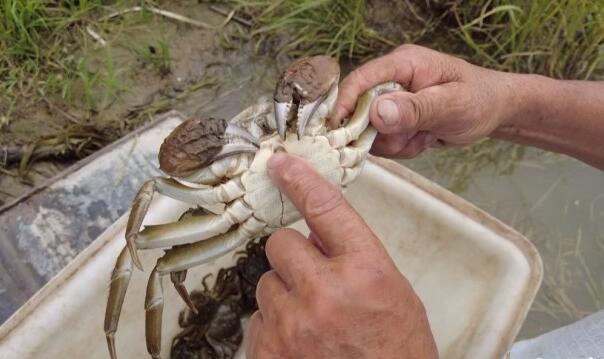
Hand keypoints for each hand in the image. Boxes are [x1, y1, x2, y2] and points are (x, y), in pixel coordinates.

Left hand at [246, 153, 437, 358]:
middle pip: (280, 244)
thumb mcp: (392, 292)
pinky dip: (276, 327)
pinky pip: (258, 319)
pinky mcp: (269, 350)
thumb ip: (355, 256)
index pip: (326, 208)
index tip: (281, 164)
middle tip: (313, 279)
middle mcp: (326, 292)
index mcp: (366, 270)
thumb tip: (315, 230)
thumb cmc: (397, 350)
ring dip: (285, 296)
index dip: (301, 180)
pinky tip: (301, 345)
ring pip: (267, 284)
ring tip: (313, 323)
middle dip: (294, 257)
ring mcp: (293, 324)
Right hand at [329, 44, 518, 157]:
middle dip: (381, 133)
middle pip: (360, 110)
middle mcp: (391, 80)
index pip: (361, 80)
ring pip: (371, 131)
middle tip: (410, 139)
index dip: (345, 104)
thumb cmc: (479, 99)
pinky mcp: (394, 120)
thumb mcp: (451, 105)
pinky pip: (383, 141)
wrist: (494, 112)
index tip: (338, 129)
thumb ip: (414, 109)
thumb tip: (377, 113)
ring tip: (424, 138)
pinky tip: (423, 140)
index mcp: (403, 64)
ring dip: (395, 143)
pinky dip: (401, 148)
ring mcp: (391, 101)